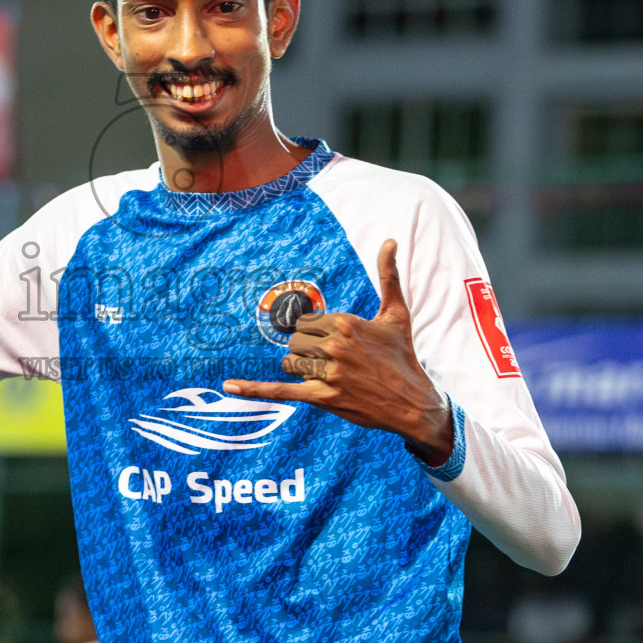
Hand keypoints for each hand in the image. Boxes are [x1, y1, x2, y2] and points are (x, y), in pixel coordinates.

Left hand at [222, 239, 453, 464]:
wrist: (413, 402)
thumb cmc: (403, 356)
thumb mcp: (396, 313)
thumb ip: (388, 275)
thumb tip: (389, 240)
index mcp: (345, 322)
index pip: (305, 322)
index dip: (316, 333)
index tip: (335, 342)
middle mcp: (333, 346)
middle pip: (295, 342)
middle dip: (308, 350)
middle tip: (334, 361)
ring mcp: (327, 373)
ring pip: (290, 363)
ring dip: (302, 369)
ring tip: (329, 375)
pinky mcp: (322, 397)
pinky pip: (280, 391)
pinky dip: (253, 389)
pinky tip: (229, 386)